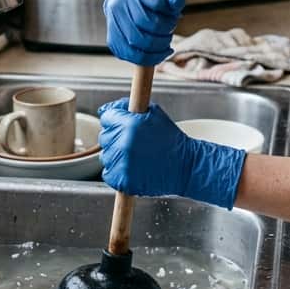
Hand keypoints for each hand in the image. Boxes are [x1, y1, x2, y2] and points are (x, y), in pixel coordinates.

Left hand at [97, 99, 245, 208]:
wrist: (186, 166)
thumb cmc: (170, 138)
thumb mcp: (153, 113)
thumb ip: (126, 107)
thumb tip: (103, 110)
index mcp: (130, 125)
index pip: (107, 118)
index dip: (116, 121)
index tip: (126, 126)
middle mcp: (123, 144)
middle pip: (104, 137)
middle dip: (116, 137)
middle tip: (135, 143)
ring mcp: (122, 164)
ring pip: (106, 156)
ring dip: (117, 156)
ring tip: (136, 157)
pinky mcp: (123, 181)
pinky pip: (108, 174)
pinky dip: (117, 172)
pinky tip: (132, 168)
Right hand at [103, 0, 186, 65]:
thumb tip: (174, 2)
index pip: (157, 2)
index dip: (170, 11)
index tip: (172, 12)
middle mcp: (119, 3)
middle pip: (147, 24)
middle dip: (165, 30)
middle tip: (170, 29)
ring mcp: (113, 23)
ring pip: (138, 43)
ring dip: (159, 46)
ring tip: (165, 41)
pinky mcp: (113, 39)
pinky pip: (131, 55)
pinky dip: (148, 58)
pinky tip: (159, 52)